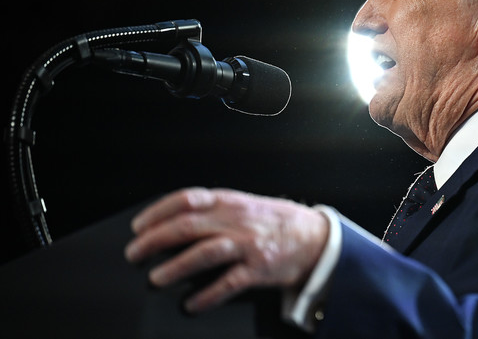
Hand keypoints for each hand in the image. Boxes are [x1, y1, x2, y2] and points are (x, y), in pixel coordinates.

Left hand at [124, 187, 328, 312]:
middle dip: (155, 241)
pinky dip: (207, 296)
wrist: (316, 237)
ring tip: (156, 278)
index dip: (158, 212)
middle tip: (134, 253)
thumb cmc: (276, 222)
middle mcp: (237, 221)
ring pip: (205, 252)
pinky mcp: (259, 269)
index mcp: (230, 201)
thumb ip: (214, 210)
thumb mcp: (245, 204)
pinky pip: (228, 283)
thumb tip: (173, 220)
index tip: (139, 225)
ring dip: (176, 267)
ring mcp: (248, 245)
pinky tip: (191, 304)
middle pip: (187, 227)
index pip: (187, 199)